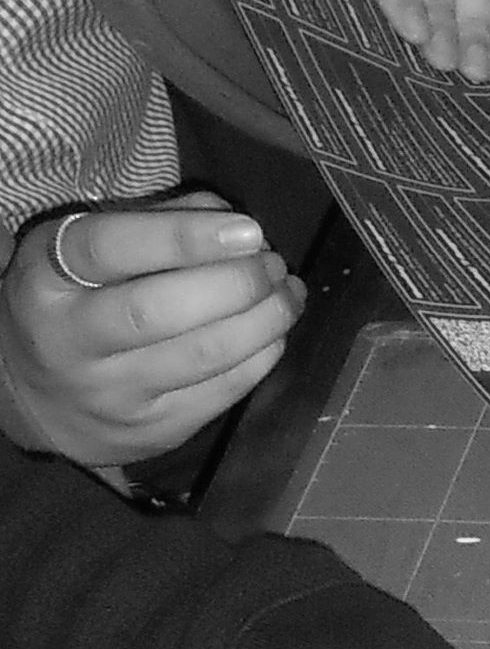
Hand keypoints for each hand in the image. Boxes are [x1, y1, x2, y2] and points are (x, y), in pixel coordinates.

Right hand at [1, 192, 295, 463]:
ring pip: (204, 355)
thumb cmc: (76, 304)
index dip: (184, 237)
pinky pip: (225, 391)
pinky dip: (263, 355)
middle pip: (160, 311)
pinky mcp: (155, 431)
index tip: (249, 230)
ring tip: (288, 291)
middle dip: (236, 283)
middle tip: (273, 262)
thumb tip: (229, 217)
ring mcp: (114, 394)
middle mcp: (71, 342)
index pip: (109, 249)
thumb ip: (151, 222)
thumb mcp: (85, 252)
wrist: (43, 403)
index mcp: (46, 281)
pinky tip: (275, 331)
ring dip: (265, 318)